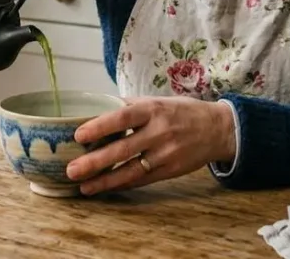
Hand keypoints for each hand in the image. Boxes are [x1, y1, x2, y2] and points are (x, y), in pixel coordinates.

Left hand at [64, 97, 236, 195]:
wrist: (218, 129)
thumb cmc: (181, 112)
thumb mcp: (157, 101)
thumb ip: (128, 105)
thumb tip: (95, 108)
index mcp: (153, 110)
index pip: (122, 117)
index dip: (100, 126)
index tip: (78, 135)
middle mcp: (159, 132)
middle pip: (123, 149)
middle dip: (95, 162)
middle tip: (71, 170)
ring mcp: (166, 154)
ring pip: (131, 171)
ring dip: (105, 180)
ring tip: (83, 187)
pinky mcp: (170, 171)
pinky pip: (141, 180)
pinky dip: (121, 185)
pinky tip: (104, 188)